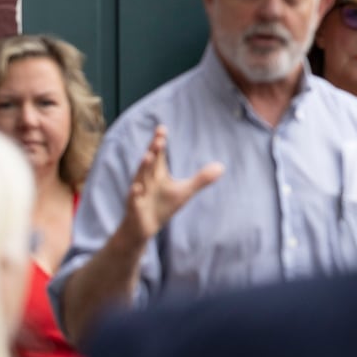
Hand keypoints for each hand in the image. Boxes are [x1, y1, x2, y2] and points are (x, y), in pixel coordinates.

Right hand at [120, 126, 223, 244]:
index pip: (158, 155)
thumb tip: (222, 167)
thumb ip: (201, 179)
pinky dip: (135, 194)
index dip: (159, 142)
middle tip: (159, 138)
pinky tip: (136, 187)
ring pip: (140, 179)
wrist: (143, 228)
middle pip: (150, 163)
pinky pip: (134, 200)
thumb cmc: (162, 206)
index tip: (162, 128)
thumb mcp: (184, 191)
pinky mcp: (135, 208)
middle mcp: (146, 180)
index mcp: (156, 174)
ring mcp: (139, 193)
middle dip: (154, 150)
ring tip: (147, 155)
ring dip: (143, 167)